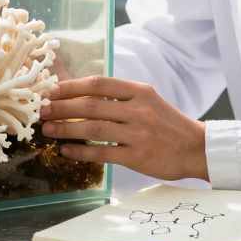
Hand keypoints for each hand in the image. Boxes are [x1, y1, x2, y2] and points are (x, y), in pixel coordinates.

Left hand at [39, 76, 208, 181]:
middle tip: (43, 110)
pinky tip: (66, 151)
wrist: (196, 148)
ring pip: (93, 128)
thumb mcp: (148, 101)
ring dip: (66, 129)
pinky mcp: (137, 156)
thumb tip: (83, 96)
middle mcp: (138, 109)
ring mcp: (138, 133)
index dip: (72, 87)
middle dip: (62, 108)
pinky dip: (80, 152)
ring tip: (49, 130)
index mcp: (139, 91)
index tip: (51, 90)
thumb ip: (120, 97)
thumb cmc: (168, 124)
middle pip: (91, 105)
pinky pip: (102, 152)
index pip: (99, 84)